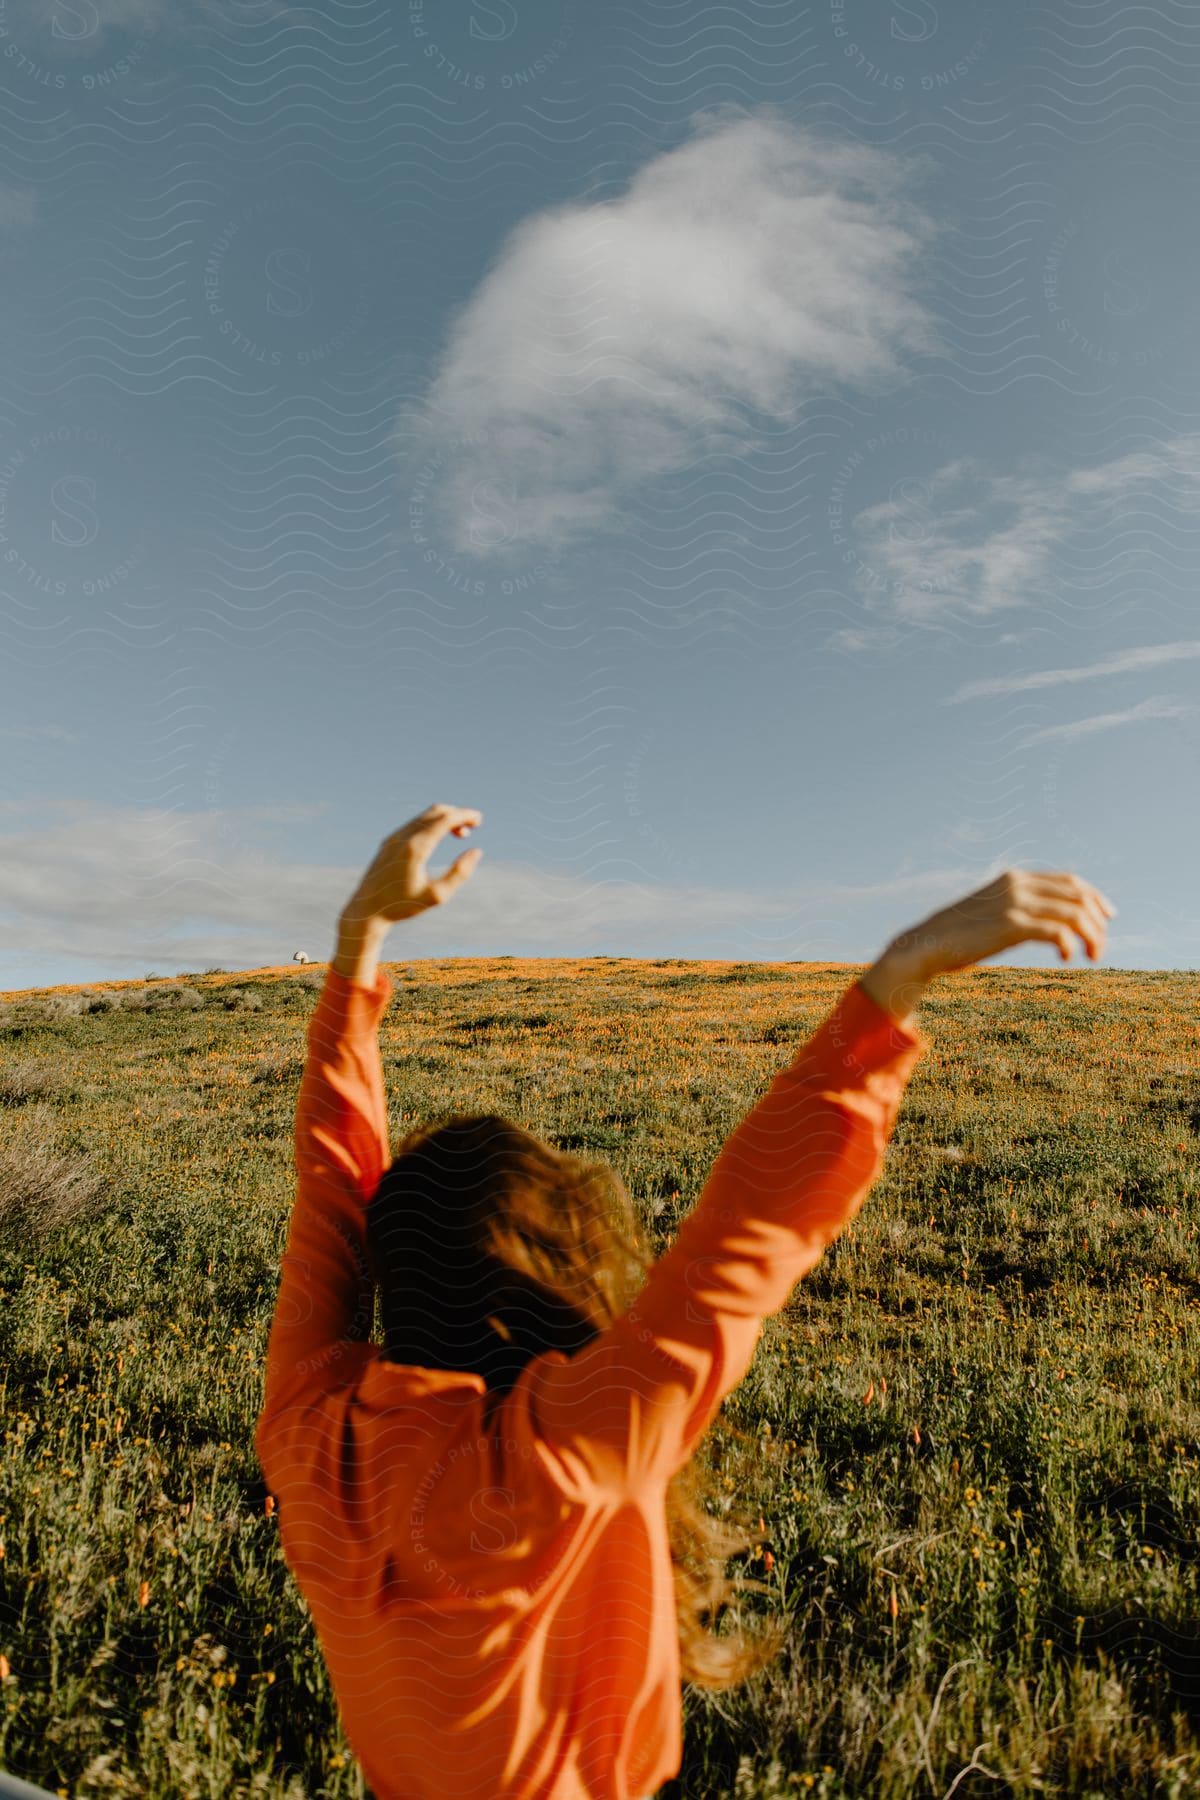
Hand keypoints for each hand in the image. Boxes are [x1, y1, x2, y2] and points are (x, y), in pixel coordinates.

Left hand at [341, 803, 483, 928]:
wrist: (367, 909)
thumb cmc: (402, 906)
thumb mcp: (436, 896)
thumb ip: (459, 873)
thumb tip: (476, 851)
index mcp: (415, 848)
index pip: (444, 820)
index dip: (464, 816)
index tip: (478, 819)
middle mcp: (402, 837)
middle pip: (435, 812)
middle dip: (457, 814)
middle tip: (474, 824)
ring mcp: (393, 838)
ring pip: (424, 816)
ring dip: (445, 819)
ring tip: (461, 833)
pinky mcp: (388, 841)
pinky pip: (414, 823)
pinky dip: (432, 823)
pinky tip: (440, 836)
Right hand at [886, 867, 1116, 981]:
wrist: (927, 945)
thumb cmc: (958, 934)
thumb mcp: (992, 912)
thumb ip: (1016, 907)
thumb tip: (1044, 921)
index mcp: (1015, 878)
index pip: (1069, 880)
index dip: (1095, 896)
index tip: (1108, 916)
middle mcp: (1018, 885)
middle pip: (1078, 895)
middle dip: (1098, 921)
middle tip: (1100, 946)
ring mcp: (1015, 903)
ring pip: (1074, 914)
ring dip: (1091, 936)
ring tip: (1092, 956)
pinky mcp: (1011, 926)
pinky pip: (1057, 932)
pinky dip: (1069, 945)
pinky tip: (1066, 958)